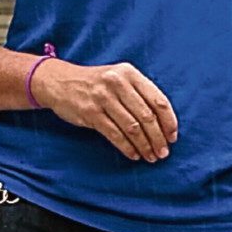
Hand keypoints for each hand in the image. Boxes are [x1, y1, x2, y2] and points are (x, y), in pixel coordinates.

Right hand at [32, 56, 179, 162]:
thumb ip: (140, 94)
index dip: (169, 122)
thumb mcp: (119, 78)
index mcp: (130, 74)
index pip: (158, 100)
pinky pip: (114, 134)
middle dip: (158, 138)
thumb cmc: (97, 83)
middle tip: (163, 152)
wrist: (59, 81)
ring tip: (151, 156)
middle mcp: (117, 83)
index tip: (173, 137)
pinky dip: (127, 147)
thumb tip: (164, 124)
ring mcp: (103, 98)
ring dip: (144, 145)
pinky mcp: (90, 112)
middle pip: (147, 116)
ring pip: (132, 127)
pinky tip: (134, 154)